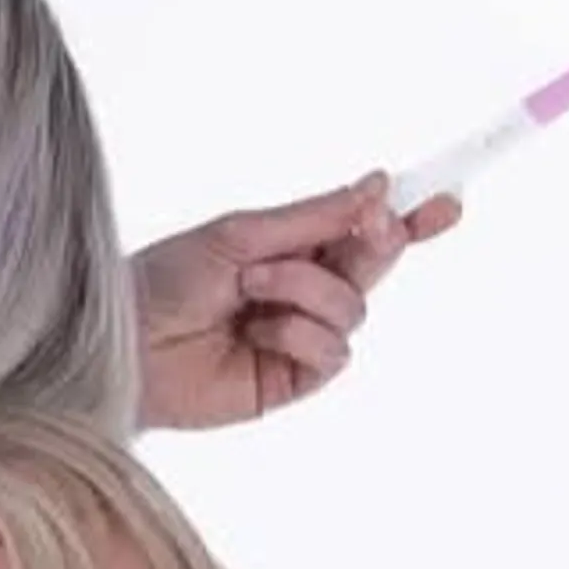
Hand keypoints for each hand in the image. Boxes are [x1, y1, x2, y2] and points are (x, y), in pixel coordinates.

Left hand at [129, 169, 458, 435]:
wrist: (121, 341)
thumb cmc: (164, 280)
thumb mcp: (241, 234)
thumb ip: (313, 218)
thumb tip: (377, 187)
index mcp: (290, 249)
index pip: (363, 233)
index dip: (410, 220)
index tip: (447, 201)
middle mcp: (300, 292)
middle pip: (374, 266)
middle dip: (378, 244)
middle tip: (375, 228)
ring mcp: (298, 338)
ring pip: (355, 308)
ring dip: (307, 288)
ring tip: (250, 287)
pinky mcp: (289, 380)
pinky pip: (333, 352)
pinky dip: (300, 332)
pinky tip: (256, 331)